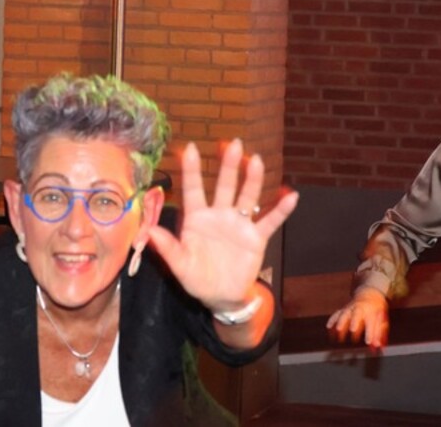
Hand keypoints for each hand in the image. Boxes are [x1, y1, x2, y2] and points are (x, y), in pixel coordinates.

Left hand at [146, 139, 298, 313]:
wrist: (221, 297)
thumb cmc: (197, 278)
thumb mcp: (179, 265)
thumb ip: (167, 248)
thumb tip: (148, 230)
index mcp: (197, 219)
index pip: (194, 190)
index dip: (192, 170)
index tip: (190, 148)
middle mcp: (219, 215)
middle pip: (225, 186)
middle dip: (229, 166)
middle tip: (234, 144)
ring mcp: (239, 224)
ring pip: (247, 197)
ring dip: (253, 180)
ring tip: (257, 161)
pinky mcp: (256, 237)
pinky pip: (270, 221)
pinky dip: (281, 210)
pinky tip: (291, 197)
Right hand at [326, 286, 388, 348]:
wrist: (369, 295)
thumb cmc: (376, 312)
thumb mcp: (382, 321)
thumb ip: (379, 335)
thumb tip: (377, 347)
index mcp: (371, 312)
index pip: (371, 323)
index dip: (370, 333)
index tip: (368, 342)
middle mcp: (360, 309)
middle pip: (357, 313)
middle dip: (354, 321)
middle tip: (352, 330)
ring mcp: (351, 308)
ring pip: (345, 313)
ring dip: (341, 321)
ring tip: (338, 331)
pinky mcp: (343, 309)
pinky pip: (337, 313)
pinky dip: (332, 320)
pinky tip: (329, 327)